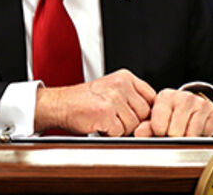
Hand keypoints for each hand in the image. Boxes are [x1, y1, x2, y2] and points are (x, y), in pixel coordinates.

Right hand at [34, 69, 156, 135]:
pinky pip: (120, 133)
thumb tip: (153, 117)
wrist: (60, 104)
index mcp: (125, 77)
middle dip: (132, 122)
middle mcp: (121, 85)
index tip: (138, 117)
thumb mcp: (112, 90)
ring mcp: (114, 98)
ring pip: (133, 125)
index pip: (152, 97)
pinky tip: (99, 125)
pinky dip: (110, 134)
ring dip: (120, 129)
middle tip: (115, 120)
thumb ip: (132, 98)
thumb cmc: (84, 101)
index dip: (147, 112)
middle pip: (145, 114)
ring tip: (105, 121)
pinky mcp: (105, 113)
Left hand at [133, 89, 212, 137]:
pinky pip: (205, 134)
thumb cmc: (174, 114)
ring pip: (190, 135)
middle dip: (174, 137)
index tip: (161, 131)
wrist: (196, 106)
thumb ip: (147, 127)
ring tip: (185, 131)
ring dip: (188, 138)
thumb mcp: (158, 118)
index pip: (158, 126)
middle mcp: (184, 97)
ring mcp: (200, 103)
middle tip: (175, 132)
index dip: (159, 134)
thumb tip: (139, 134)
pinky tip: (197, 130)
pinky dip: (201, 137)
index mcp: (166, 96)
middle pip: (175, 133)